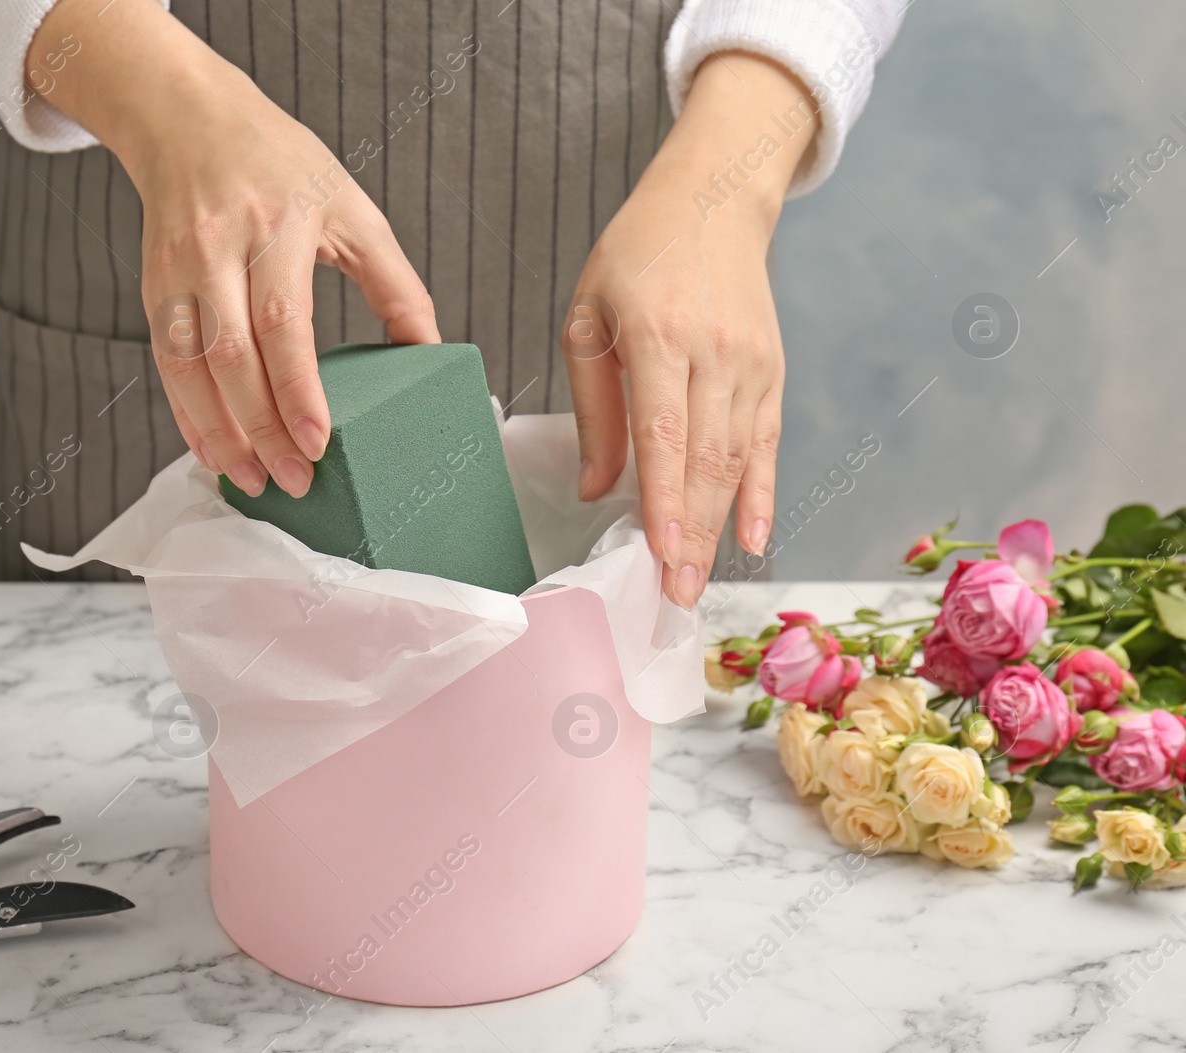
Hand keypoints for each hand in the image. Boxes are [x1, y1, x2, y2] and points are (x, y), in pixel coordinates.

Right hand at [30, 0, 438, 497]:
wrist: (189, 120)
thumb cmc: (280, 163)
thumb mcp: (353, 207)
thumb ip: (395, 283)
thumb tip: (429, 353)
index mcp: (278, 226)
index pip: (283, 322)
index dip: (296, 390)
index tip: (318, 443)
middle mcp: (219, 249)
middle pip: (232, 356)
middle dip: (260, 430)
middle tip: (294, 481)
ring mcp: (178, 271)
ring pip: (189, 368)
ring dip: (218, 434)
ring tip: (253, 482)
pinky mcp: (154, 288)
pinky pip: (167, 364)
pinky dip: (188, 414)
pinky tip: (214, 450)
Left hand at [562, 51, 818, 609]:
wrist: (714, 200)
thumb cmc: (637, 255)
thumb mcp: (589, 317)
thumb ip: (594, 407)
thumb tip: (595, 488)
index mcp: (660, 335)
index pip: (664, 434)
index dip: (664, 500)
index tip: (660, 555)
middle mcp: (715, 352)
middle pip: (705, 461)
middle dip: (690, 535)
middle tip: (674, 596)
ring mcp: (751, 364)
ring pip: (737, 460)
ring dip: (717, 527)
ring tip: (697, 582)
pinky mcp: (771, 372)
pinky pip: (766, 444)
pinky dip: (760, 494)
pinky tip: (751, 538)